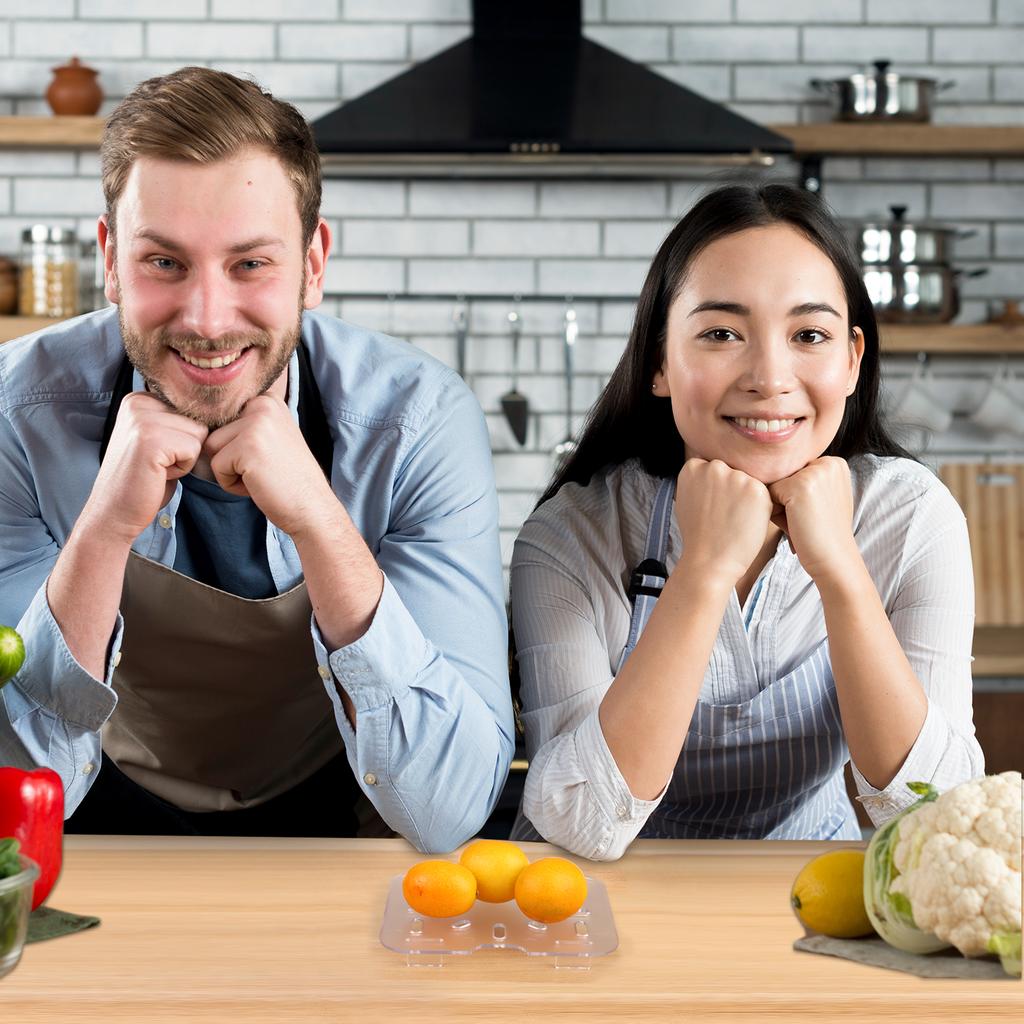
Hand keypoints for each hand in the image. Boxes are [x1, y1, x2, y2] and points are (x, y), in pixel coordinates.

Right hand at [84, 392, 207, 544]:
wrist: (115, 512)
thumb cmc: (144, 480)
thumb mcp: (159, 439)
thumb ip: (176, 421)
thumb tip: (216, 412)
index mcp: (139, 399)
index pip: (191, 409)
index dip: (184, 438)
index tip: (158, 453)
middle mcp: (138, 403)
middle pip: (197, 420)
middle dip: (187, 447)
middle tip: (158, 464)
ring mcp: (142, 419)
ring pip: (199, 434)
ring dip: (185, 458)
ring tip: (158, 468)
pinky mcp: (151, 439)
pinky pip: (194, 450)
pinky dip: (183, 468)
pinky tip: (158, 474)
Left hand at [202, 395, 337, 537]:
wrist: (312, 507)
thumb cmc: (288, 479)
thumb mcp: (272, 437)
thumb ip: (246, 423)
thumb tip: (202, 423)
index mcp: (268, 400)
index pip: (223, 419)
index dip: (235, 446)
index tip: (264, 456)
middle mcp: (263, 404)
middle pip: (214, 432)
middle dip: (231, 458)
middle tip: (264, 469)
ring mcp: (256, 423)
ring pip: (212, 448)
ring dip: (230, 471)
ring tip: (261, 476)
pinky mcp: (248, 446)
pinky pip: (217, 467)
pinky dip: (231, 484)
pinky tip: (258, 485)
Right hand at [674, 458, 774, 586]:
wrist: (709, 560)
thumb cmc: (698, 534)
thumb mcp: (686, 499)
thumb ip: (698, 481)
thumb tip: (711, 471)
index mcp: (693, 467)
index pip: (713, 467)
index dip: (716, 487)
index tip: (712, 503)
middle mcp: (714, 467)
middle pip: (732, 471)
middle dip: (732, 489)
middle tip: (724, 514)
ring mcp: (736, 477)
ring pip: (748, 482)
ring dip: (746, 497)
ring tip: (734, 520)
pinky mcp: (757, 489)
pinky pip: (763, 494)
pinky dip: (759, 508)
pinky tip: (746, 522)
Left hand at [767, 456, 859, 581]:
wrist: (834, 559)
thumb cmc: (820, 533)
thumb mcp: (821, 498)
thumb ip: (803, 481)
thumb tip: (764, 471)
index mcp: (834, 463)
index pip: (795, 472)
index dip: (795, 496)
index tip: (814, 514)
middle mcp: (828, 462)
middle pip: (784, 476)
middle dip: (786, 500)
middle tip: (808, 521)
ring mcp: (815, 472)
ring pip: (775, 484)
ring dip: (779, 506)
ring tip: (802, 523)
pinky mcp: (800, 485)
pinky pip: (769, 494)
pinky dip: (775, 513)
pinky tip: (795, 525)